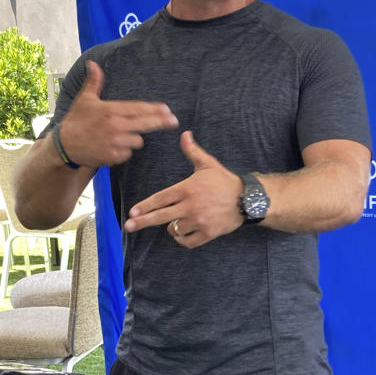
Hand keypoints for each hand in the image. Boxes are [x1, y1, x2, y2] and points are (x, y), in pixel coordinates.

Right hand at [58, 61, 178, 166]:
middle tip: (173, 121)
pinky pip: (128, 154)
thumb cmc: (76, 120)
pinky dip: (124, 151)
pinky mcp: (113, 157)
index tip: (168, 110)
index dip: (156, 110)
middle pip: (146, 124)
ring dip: (134, 138)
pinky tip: (113, 147)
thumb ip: (94, 82)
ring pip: (137, 141)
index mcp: (111, 110)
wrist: (64, 146)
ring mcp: (116, 143)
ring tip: (119, 135)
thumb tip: (93, 63)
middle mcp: (115, 126)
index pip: (139, 109)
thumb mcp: (84, 99)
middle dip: (161, 122)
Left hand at [124, 131, 243, 247]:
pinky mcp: (207, 233)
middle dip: (142, 222)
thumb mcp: (208, 164)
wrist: (247, 200)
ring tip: (172, 223)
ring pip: (174, 229)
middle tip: (128, 226)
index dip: (145, 206)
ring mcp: (199, 221)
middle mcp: (191, 206)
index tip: (132, 212)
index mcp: (187, 189)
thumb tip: (184, 133)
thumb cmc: (225, 181)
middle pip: (161, 216)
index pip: (160, 198)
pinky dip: (182, 238)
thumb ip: (192, 151)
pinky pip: (188, 241)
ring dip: (170, 227)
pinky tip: (181, 234)